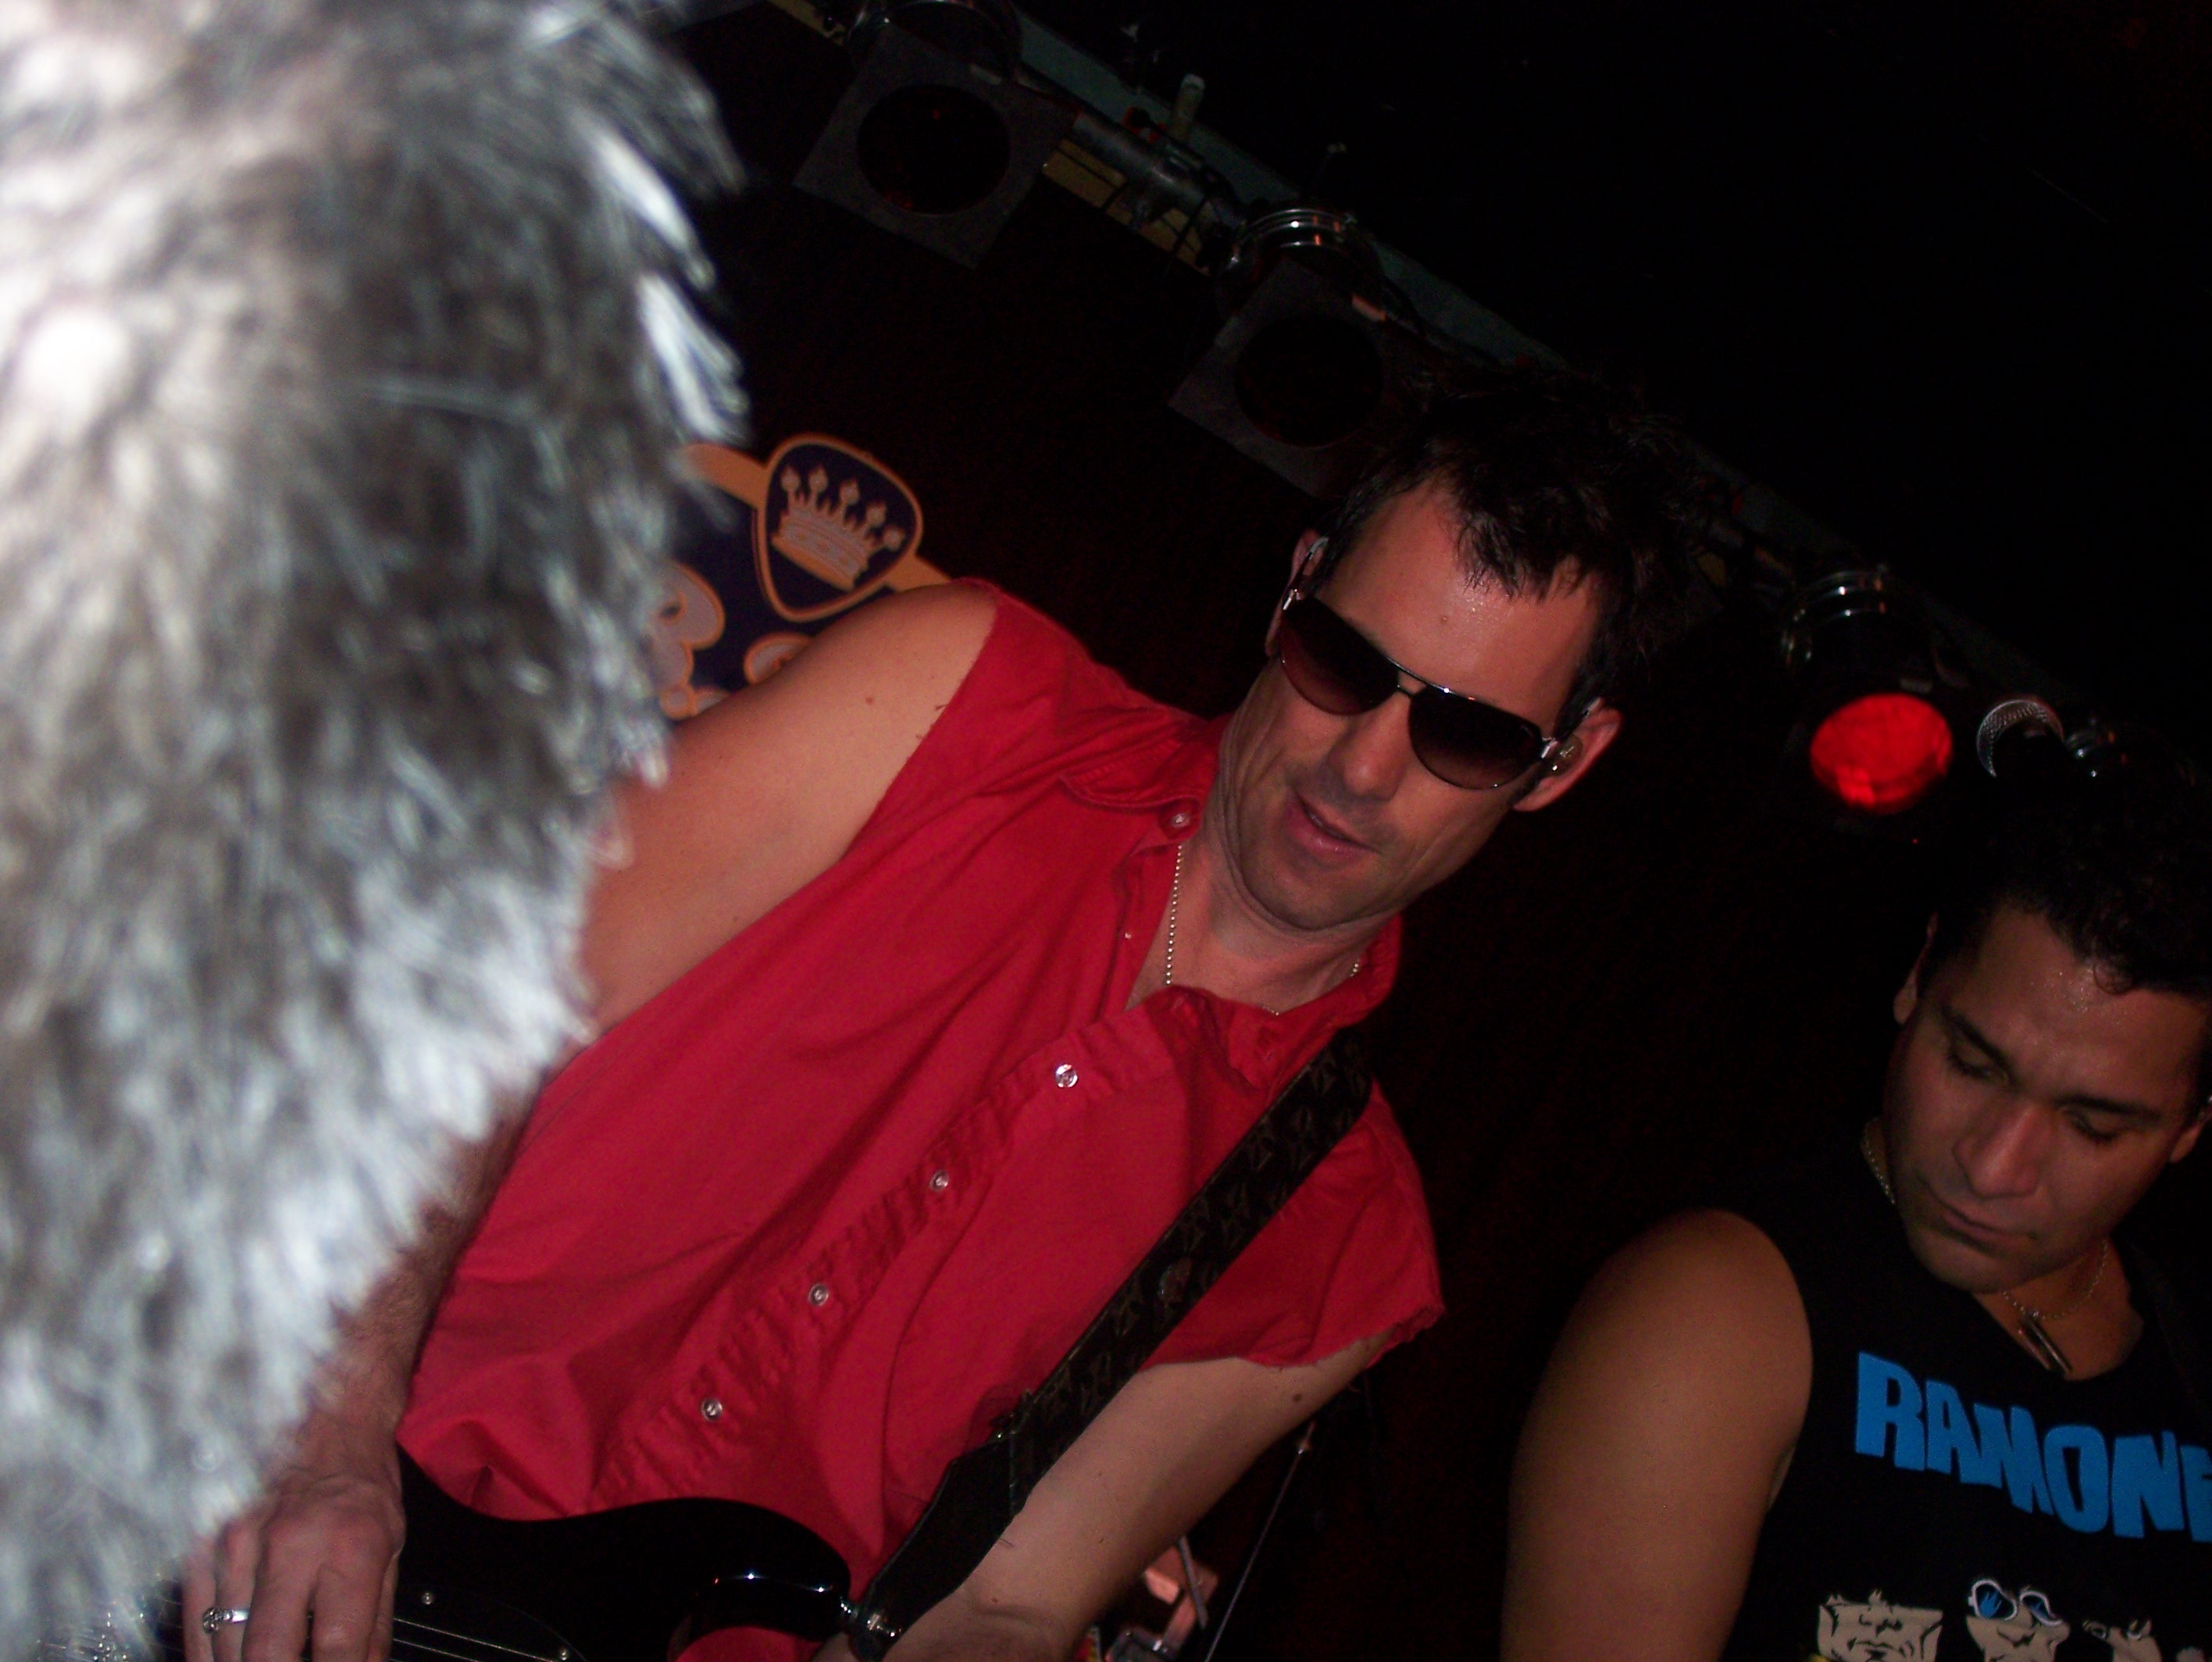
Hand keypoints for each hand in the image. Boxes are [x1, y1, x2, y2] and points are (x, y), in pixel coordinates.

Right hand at [182, 1411, 404, 1661]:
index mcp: (350, 1547)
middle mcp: (290, 1545)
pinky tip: (222, 1659)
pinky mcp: (204, 1541)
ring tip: (265, 1661)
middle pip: (268, 1653)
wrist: (324, 1418)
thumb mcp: (391, 1547)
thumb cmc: (360, 1483)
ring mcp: (238, 1544)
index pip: (336, 1644)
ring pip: (226, 1643)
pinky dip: (207, 1651)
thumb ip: (375, 1621)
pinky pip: (194, 1618)